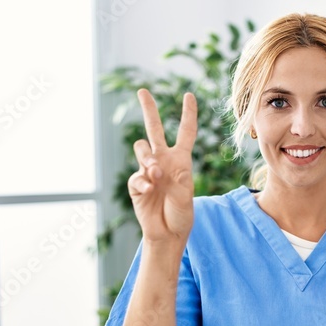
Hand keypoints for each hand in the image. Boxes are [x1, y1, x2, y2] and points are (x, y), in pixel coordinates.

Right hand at [127, 89, 197, 243]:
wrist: (167, 234)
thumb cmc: (182, 216)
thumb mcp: (186, 199)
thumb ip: (177, 182)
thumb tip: (159, 169)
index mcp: (181, 160)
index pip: (185, 132)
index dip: (188, 114)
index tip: (189, 95)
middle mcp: (163, 161)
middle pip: (154, 128)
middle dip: (148, 109)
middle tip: (142, 91)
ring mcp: (148, 171)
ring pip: (141, 148)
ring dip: (147, 157)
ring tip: (155, 173)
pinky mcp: (137, 184)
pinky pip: (136, 175)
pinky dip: (142, 182)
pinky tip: (149, 191)